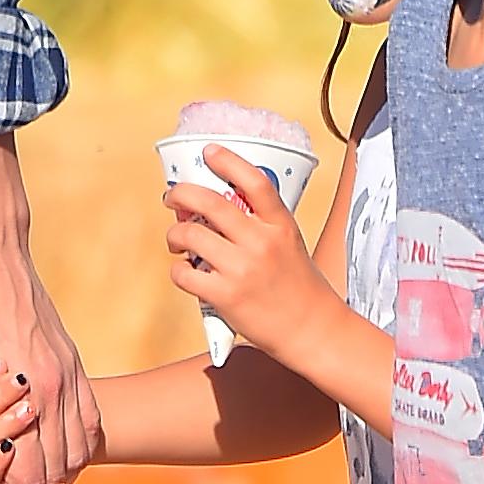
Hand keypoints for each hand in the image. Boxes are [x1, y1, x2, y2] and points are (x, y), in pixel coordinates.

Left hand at [0, 132, 96, 483]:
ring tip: (15, 453)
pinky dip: (71, 437)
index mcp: (28, 395)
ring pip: (80, 445)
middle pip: (59, 467)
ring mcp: (70, 370)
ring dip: (51, 461)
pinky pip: (88, 415)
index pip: (32, 475)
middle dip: (24, 478)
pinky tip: (39, 432)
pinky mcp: (70, 355)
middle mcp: (59, 387)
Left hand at [165, 147, 329, 363]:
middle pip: (210, 202)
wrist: (312, 331)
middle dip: (181, 194)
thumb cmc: (299, 287)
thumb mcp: (290, 244)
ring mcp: (242, 269)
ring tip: (176, 240)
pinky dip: (178, 269)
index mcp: (280, 226)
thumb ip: (262, 224)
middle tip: (171, 197)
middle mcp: (261, 242)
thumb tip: (217, 208)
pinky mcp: (225, 296)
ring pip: (189, 235)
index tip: (209, 153)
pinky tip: (185, 270)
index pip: (254, 182)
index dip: (228, 161)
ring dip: (175, 234)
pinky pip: (184, 273)